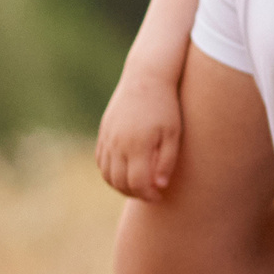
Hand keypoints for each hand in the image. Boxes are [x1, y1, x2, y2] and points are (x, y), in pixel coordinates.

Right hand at [96, 72, 182, 199]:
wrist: (145, 77)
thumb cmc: (166, 106)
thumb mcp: (173, 133)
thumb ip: (166, 161)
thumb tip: (159, 187)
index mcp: (137, 145)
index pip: (137, 183)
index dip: (148, 195)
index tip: (159, 196)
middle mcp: (118, 144)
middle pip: (120, 182)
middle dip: (135, 194)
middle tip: (150, 194)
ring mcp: (108, 138)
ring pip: (107, 174)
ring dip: (120, 186)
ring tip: (138, 187)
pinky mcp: (103, 132)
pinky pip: (101, 161)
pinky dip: (110, 173)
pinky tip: (124, 173)